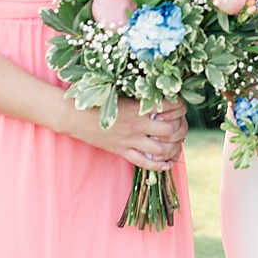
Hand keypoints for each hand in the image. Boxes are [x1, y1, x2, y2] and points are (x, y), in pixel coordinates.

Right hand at [61, 97, 188, 169]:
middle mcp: (137, 125)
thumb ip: (141, 96)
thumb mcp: (122, 93)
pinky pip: (146, 163)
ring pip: (162, 149)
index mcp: (138, 107)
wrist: (75, 116)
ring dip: (175, 147)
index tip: (181, 105)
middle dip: (182, 128)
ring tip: (177, 142)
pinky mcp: (123, 152)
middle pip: (171, 130)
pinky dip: (161, 165)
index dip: (181, 105)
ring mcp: (130, 141)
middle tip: (181, 124)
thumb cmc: (98, 100)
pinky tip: (167, 162)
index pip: (170, 106)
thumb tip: (163, 94)